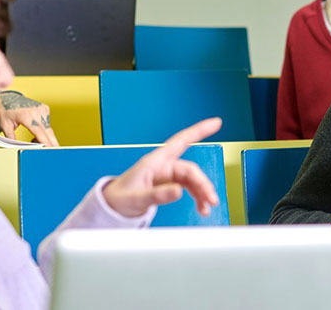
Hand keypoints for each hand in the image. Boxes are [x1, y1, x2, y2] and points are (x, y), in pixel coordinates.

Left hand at [0, 90, 59, 146]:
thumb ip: (11, 138)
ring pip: (49, 129)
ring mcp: (42, 109)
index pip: (39, 131)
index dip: (45, 141)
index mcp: (26, 116)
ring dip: (45, 137)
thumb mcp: (5, 125)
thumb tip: (17, 148)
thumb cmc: (6, 110)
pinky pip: (47, 123)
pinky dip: (44, 130)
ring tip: (33, 140)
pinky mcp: (45, 108)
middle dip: (51, 143)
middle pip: (48, 131)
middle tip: (53, 153)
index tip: (50, 149)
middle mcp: (36, 111)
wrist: (8, 97)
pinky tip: (36, 132)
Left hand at [102, 118, 222, 217]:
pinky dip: (197, 197)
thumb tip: (179, 191)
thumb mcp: (137, 198)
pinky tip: (202, 207)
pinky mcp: (170, 185)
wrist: (114, 206)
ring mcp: (168, 176)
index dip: (199, 130)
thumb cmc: (121, 198)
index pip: (181, 141)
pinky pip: (189, 189)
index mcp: (155, 161)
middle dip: (203, 184)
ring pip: (192, 180)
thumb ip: (158, 195)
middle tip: (211, 200)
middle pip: (191, 170)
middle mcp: (164, 166)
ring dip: (202, 193)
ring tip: (207, 208)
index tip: (216, 123)